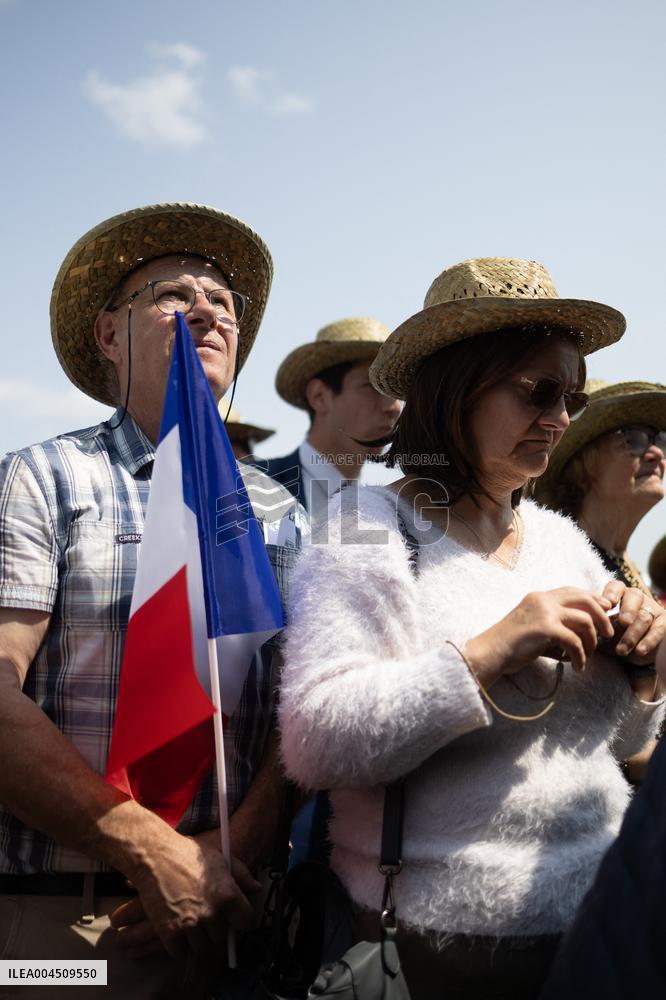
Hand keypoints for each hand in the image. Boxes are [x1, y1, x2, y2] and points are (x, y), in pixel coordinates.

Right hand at [111, 852, 259, 959]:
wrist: (154, 856)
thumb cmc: (187, 853)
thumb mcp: (220, 858)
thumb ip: (241, 874)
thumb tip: (256, 888)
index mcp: (228, 895)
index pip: (246, 922)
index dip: (240, 920)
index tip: (233, 919)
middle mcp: (212, 913)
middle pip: (221, 938)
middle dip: (215, 930)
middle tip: (206, 918)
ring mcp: (190, 924)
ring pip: (202, 948)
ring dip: (197, 939)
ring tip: (191, 924)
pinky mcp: (169, 932)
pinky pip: (180, 953)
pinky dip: (179, 945)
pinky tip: (177, 930)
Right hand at [465, 587, 615, 685]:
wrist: (489, 653)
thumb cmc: (510, 645)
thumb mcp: (533, 627)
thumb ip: (554, 624)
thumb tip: (581, 633)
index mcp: (539, 597)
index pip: (574, 591)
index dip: (594, 600)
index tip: (606, 612)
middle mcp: (543, 600)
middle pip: (585, 600)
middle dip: (602, 617)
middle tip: (608, 635)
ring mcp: (544, 612)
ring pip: (584, 621)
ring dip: (591, 642)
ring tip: (588, 657)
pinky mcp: (545, 628)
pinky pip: (574, 641)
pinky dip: (580, 656)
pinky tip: (577, 667)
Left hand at [601, 581, 664, 665]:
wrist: (634, 654)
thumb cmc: (613, 638)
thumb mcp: (603, 630)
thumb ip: (594, 625)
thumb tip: (581, 628)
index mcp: (619, 595)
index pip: (616, 586)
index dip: (612, 592)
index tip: (608, 605)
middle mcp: (637, 599)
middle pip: (634, 596)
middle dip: (628, 609)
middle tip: (623, 622)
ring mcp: (652, 610)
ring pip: (644, 617)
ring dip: (632, 635)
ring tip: (621, 651)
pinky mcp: (664, 623)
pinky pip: (658, 630)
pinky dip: (648, 642)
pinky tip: (639, 651)